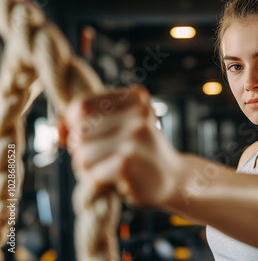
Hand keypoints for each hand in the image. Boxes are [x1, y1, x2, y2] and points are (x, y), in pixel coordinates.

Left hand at [58, 86, 180, 206]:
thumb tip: (60, 129)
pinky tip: (120, 181)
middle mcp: (137, 111)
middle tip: (105, 159)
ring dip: (90, 169)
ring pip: (82, 154)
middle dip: (83, 150)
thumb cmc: (141, 154)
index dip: (71, 124)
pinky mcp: (127, 160)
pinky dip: (99, 182)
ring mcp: (134, 135)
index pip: (81, 106)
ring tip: (113, 169)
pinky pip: (91, 174)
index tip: (76, 139)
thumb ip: (88, 122)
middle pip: (79, 130)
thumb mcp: (119, 128)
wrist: (174, 180)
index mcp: (136, 97)